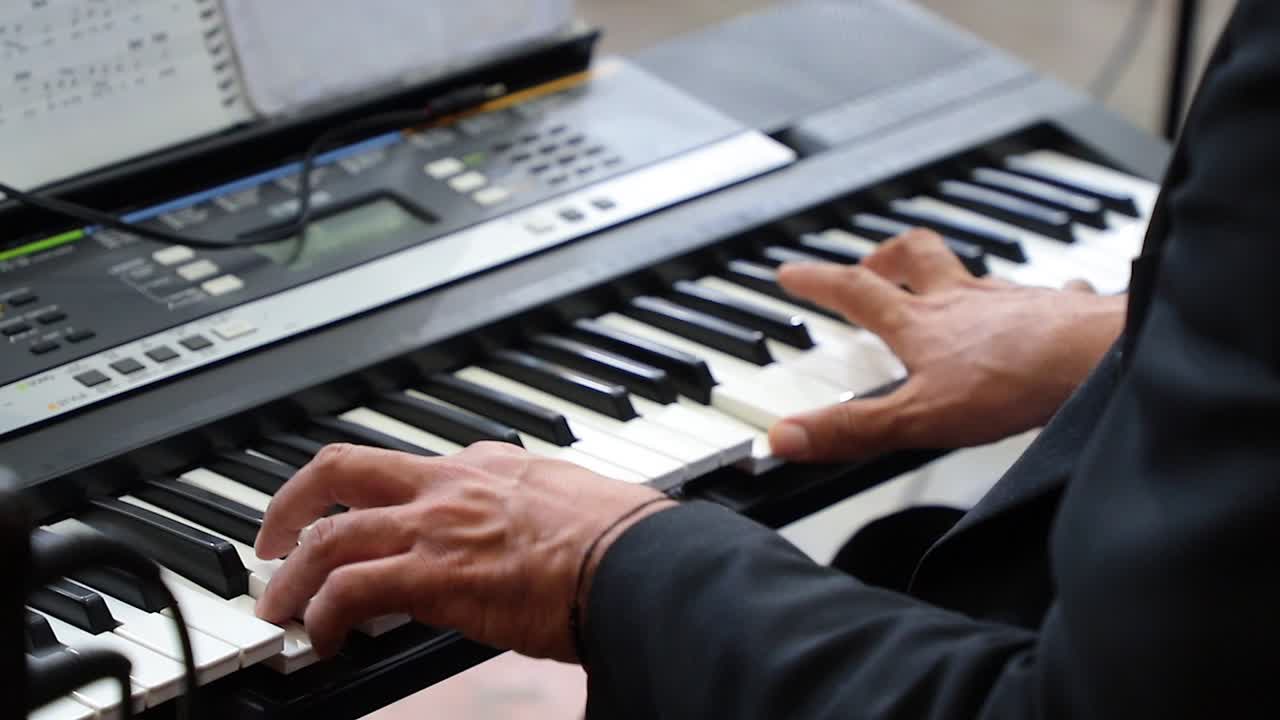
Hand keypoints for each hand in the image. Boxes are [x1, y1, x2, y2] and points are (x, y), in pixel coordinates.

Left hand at [253, 442, 673, 661]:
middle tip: (273, 538)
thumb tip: (541, 533)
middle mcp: (451, 483)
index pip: (407, 467)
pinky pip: (349, 590)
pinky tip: (321, 638)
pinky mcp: (433, 574)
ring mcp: (436, 526)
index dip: (371, 494)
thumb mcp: (571, 501)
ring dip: (291, 572)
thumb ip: (536, 509)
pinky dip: (322, 614)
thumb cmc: (623, 540)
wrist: (636, 560)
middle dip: (292, 500)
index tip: (360, 517)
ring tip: (279, 606)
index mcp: (487, 465)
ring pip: (328, 534)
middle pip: (342, 468)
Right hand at [768, 229, 1125, 462]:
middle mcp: (962, 300)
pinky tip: (1054, 298)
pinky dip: (1043, 294)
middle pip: (915, 257)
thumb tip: (785, 437)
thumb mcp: (916, 418)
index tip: (792, 273)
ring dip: (956, 276)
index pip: (854, 292)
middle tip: (873, 262)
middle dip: (887, 254)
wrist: (1098, 360)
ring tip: (953, 287)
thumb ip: (850, 428)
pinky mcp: (1061, 311)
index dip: (817, 281)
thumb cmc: (1014, 383)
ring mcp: (1013, 300)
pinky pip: (1050, 292)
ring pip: (975, 274)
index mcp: (921, 323)